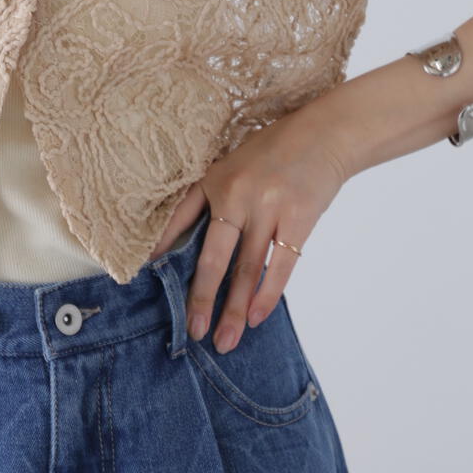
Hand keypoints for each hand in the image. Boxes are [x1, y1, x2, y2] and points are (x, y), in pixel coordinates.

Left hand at [146, 96, 355, 355]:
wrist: (326, 133)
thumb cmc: (276, 151)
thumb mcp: (233, 163)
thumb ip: (213, 199)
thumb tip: (191, 247)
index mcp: (213, 180)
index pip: (180, 221)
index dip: (162, 250)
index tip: (145, 280)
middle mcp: (236, 195)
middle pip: (213, 257)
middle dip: (201, 298)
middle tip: (193, 331)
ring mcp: (268, 208)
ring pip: (247, 269)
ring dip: (236, 309)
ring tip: (225, 340)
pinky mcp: (298, 217)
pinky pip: (280, 266)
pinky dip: (268, 295)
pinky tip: (258, 318)